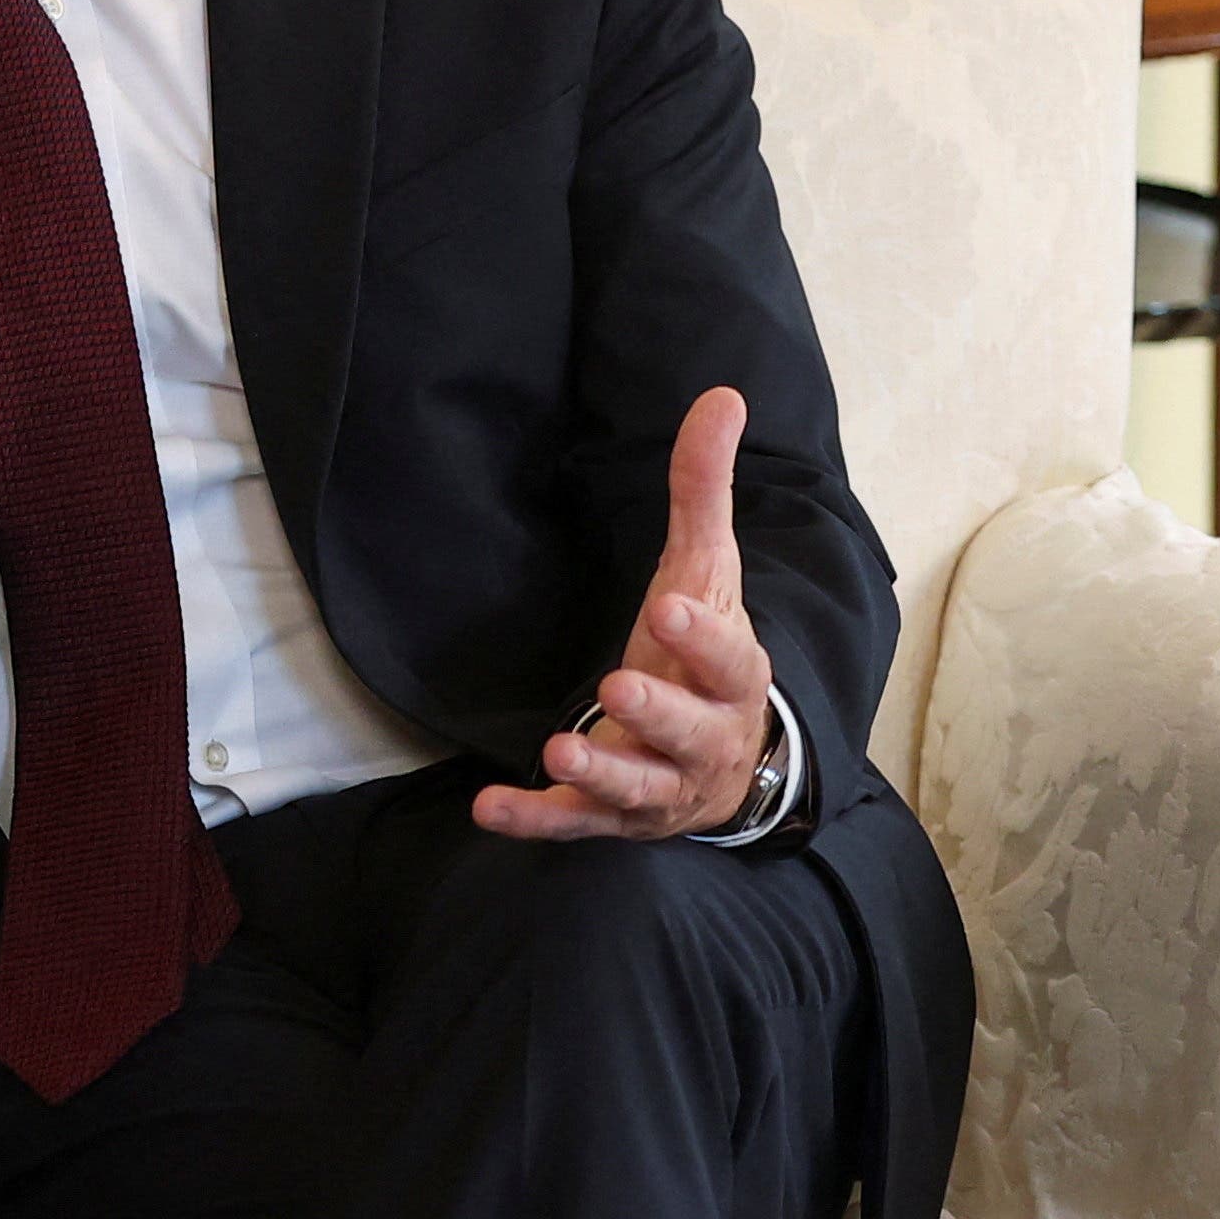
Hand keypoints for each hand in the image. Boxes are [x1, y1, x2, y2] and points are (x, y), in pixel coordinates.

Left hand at [475, 387, 774, 842]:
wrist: (725, 765)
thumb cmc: (705, 657)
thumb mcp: (704, 572)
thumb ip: (702, 491)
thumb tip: (721, 395)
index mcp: (731, 676)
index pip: (728, 658)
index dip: (702, 638)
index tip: (669, 609)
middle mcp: (704, 738)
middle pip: (689, 730)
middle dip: (656, 713)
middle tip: (618, 686)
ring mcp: (658, 784)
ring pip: (637, 786)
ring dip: (602, 769)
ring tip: (561, 747)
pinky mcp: (611, 818)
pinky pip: (574, 823)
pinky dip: (535, 820)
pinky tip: (488, 809)